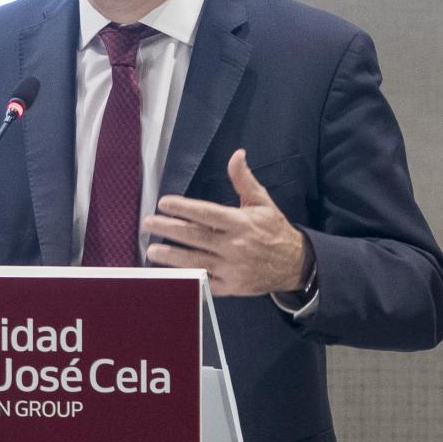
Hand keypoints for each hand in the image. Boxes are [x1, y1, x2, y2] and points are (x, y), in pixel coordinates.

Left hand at [142, 149, 307, 295]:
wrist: (294, 265)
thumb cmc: (274, 230)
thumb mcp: (263, 202)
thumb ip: (244, 180)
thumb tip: (236, 154)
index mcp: (241, 223)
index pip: (207, 214)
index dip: (183, 208)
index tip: (163, 203)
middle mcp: (235, 246)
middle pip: (195, 237)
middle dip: (169, 230)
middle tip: (148, 223)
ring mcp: (232, 269)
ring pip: (196, 262)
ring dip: (171, 257)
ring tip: (152, 250)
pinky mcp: (231, 287)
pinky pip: (204, 283)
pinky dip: (187, 279)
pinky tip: (170, 274)